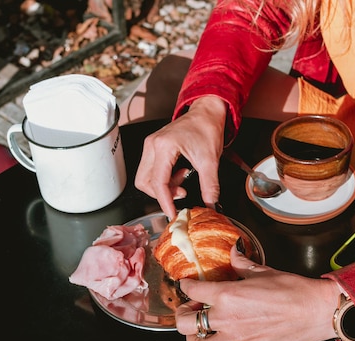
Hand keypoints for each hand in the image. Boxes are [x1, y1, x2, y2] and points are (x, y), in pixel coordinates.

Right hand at [134, 96, 226, 218]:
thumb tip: (210, 205)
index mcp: (164, 146)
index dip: (165, 201)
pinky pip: (150, 170)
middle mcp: (152, 145)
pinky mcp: (153, 147)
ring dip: (163, 186)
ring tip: (182, 179)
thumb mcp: (210, 160)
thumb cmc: (207, 129)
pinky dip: (163, 178)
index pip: (158, 182)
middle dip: (161, 194)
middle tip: (181, 193)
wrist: (206, 113)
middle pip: (144, 182)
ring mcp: (150, 146)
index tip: (173, 213)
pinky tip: (179, 173)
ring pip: (145, 177)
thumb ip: (210, 186)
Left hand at [175, 245, 339, 340]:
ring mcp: (236, 340)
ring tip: (199, 335)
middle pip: (185, 324)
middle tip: (189, 312)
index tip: (187, 286)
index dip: (185, 286)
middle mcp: (226, 318)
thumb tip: (234, 250)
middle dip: (182, 317)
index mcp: (226, 294)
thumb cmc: (292, 290)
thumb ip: (241, 263)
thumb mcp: (262, 271)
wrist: (314, 310)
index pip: (191, 289)